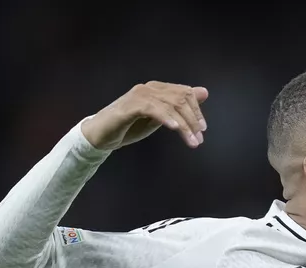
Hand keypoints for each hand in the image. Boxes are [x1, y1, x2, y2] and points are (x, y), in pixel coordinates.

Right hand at [80, 81, 208, 150]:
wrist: (100, 135)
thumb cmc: (129, 126)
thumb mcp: (160, 118)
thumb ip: (179, 107)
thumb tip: (204, 92)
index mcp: (157, 89)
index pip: (185, 93)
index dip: (197, 111)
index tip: (202, 130)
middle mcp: (149, 88)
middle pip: (180, 98)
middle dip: (193, 120)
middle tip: (198, 139)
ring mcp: (138, 95)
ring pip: (170, 105)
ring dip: (184, 125)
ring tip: (191, 141)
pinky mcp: (129, 106)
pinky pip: (152, 108)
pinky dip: (166, 118)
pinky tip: (175, 128)